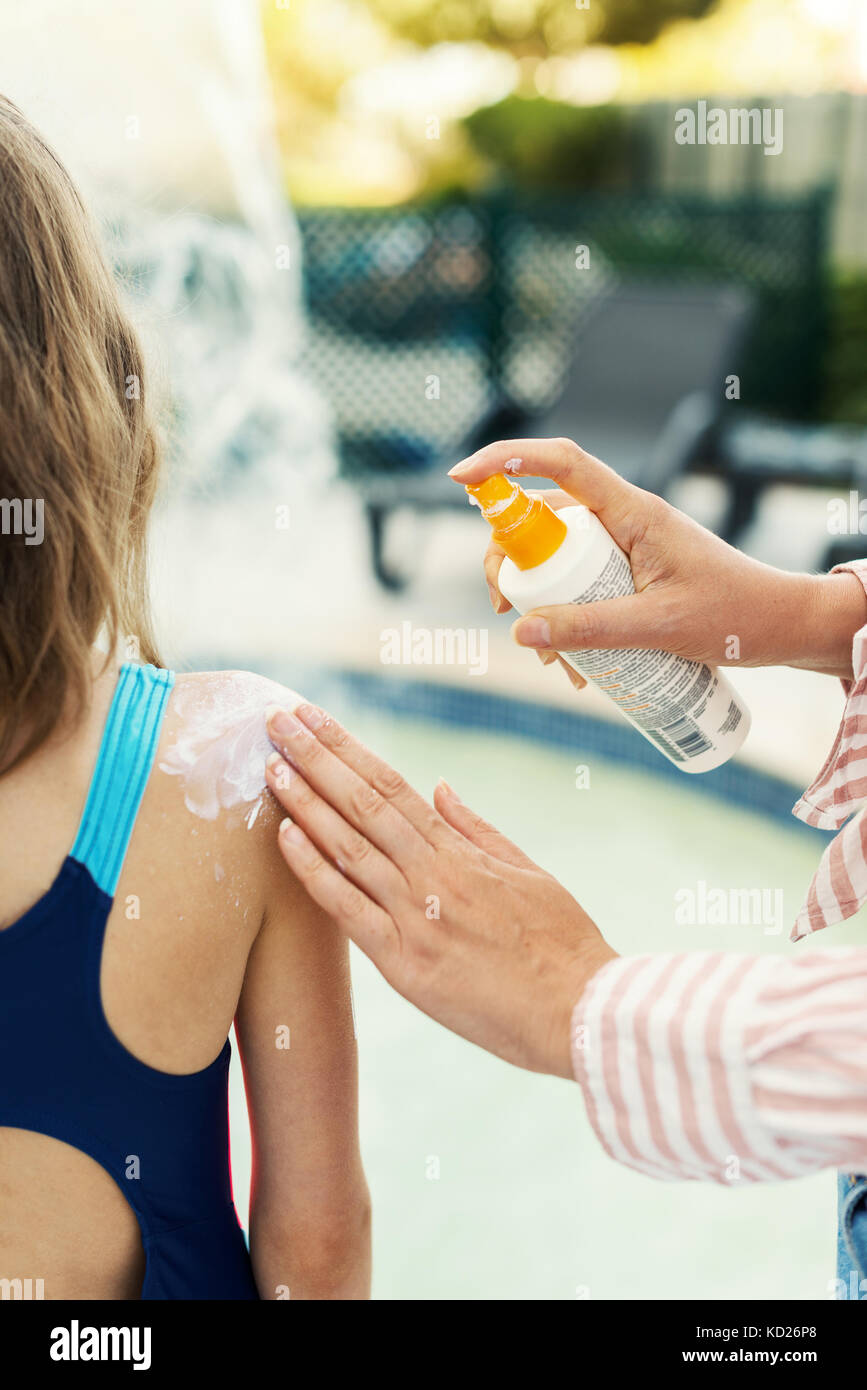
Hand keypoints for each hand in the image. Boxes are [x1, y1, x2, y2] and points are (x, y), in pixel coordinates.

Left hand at [264, 702, 616, 1078]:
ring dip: (305, 803)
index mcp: (461, 852)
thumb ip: (477, 830)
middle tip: (275, 720)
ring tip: (270, 766)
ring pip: (349, 847)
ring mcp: (417, 917)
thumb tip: (439, 786)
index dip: (347, 748)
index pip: (392, 785)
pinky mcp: (406, 965)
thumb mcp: (528, 873)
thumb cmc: (563, 944)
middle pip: (362, 804)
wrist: (582, 1011)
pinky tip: (284, 836)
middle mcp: (433, 875)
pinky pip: (349, 910)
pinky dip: (314, 871)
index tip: (312, 718)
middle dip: (315, 758)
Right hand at [450, 437, 866, 680]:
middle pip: (545, 519)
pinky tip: (577, 668)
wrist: (783, 627)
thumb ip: (590, 629)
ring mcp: (627, 546)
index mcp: (633, 511)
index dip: (505, 460)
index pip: (562, 464)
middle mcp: (625, 519)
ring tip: (553, 662)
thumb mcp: (658, 627)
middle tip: (502, 609)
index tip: (458, 477)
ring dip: (541, 604)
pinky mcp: (632, 573)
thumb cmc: (735, 616)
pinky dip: (568, 621)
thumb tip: (521, 632)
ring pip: (560, 560)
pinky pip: (583, 586)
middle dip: (511, 562)